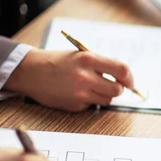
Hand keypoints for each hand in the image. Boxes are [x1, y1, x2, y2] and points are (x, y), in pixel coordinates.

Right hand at [4, 49, 134, 111]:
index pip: (122, 70)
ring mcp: (80, 93)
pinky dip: (90, 100)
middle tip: (110, 84)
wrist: (31, 72)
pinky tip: (77, 92)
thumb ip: (102, 64)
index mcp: (89, 59)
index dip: (129, 77)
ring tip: (91, 86)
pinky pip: (93, 105)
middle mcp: (85, 77)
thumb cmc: (58, 62)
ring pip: (108, 99)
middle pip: (117, 89)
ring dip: (105, 94)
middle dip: (117, 88)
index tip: (130, 82)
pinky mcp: (75, 105)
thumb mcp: (81, 55)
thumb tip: (125, 78)